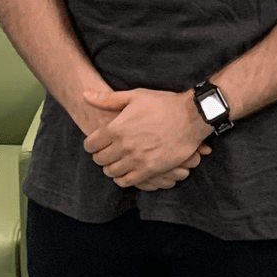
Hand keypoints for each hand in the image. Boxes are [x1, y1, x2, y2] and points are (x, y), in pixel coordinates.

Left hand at [82, 87, 211, 188]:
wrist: (191, 116)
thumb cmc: (163, 104)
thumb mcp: (135, 96)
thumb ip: (107, 99)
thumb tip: (85, 95)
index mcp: (117, 128)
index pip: (90, 144)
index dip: (90, 144)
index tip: (96, 143)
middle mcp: (124, 146)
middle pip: (99, 160)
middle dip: (100, 156)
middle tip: (106, 153)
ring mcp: (136, 159)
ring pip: (111, 172)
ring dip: (111, 168)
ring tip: (117, 162)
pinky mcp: (150, 169)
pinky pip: (127, 181)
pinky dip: (122, 179)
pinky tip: (126, 172)